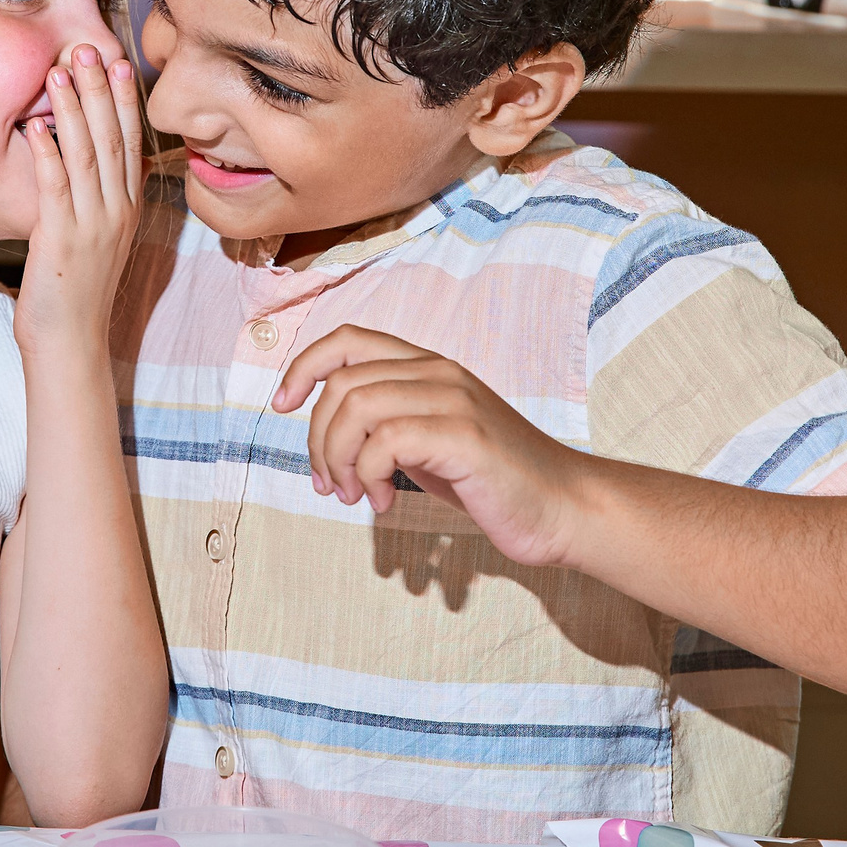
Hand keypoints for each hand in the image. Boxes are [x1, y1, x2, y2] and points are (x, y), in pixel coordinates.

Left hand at [14, 43, 144, 353]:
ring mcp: (92, 225)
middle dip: (100, 91)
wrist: (71, 344)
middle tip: (88, 49)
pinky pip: (55, 188)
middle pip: (111, 139)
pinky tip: (36, 125)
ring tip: (60, 71)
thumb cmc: (78, 293)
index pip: (132, 143)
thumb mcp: (102, 242)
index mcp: (128, 210)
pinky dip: (47, 153)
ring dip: (73, 109)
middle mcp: (116, 212)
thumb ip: (105, 202)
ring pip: (85, 155)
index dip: (124, 101)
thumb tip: (101, 166)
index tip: (118, 64)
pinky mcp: (62, 240)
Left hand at [272, 325, 582, 566]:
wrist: (564, 508)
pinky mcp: (464, 435)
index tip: (282, 406)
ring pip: (355, 408)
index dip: (303, 365)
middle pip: (341, 382)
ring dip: (339, 460)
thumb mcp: (431, 442)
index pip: (349, 338)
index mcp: (430, 367)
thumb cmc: (494, 481)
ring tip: (355, 496)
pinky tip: (387, 502)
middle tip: (331, 485)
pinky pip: (385, 441)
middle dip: (318, 439)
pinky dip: (370, 476)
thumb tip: (328, 437)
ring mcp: (454, 400)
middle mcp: (440, 372)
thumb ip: (388, 426)